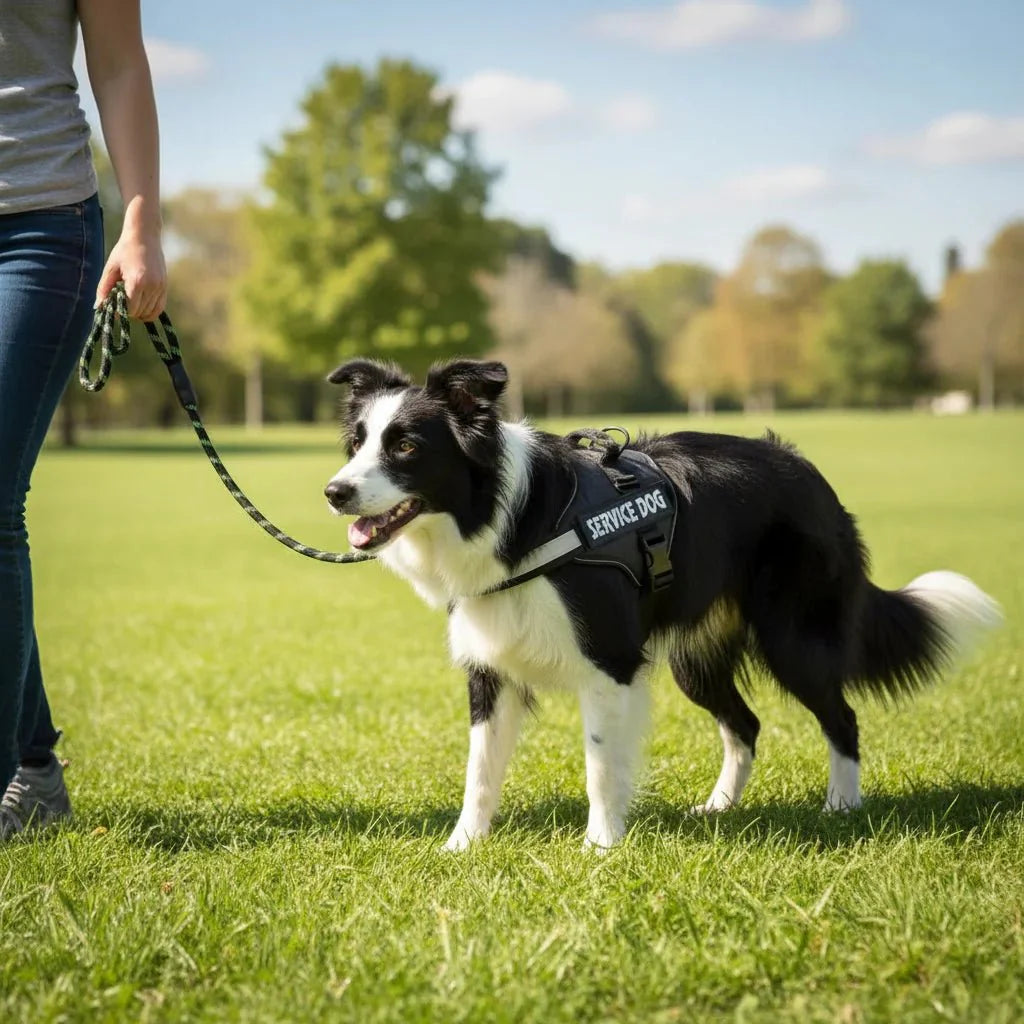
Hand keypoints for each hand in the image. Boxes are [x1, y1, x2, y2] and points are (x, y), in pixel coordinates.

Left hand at [95, 207, 166, 321]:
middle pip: (140, 312)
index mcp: (137, 281)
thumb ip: (104, 289)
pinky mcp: (165, 286)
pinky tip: (141, 306)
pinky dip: (150, 311)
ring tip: (131, 302)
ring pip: (150, 312)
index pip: (130, 309)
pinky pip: (159, 308)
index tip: (113, 305)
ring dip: (139, 312)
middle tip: (120, 302)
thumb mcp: (111, 268)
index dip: (120, 311)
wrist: (145, 236)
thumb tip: (99, 307)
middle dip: (129, 311)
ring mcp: (160, 287)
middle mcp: (151, 286)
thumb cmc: (124, 250)